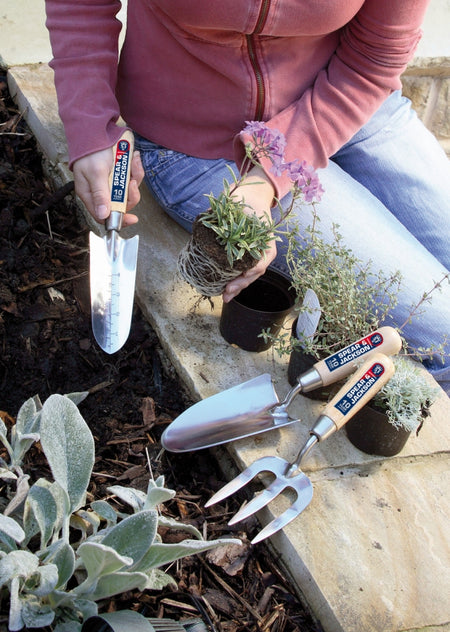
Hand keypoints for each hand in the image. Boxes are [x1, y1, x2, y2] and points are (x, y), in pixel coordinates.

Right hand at [73, 144, 143, 225]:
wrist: (96, 131)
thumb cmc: (91, 152)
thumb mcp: (96, 173)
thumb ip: (100, 194)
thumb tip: (103, 215)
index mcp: (91, 196)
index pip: (105, 216)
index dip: (119, 219)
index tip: (132, 218)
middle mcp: (102, 192)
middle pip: (122, 205)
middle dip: (131, 194)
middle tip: (132, 181)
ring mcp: (113, 183)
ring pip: (130, 190)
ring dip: (135, 177)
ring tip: (133, 162)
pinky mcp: (121, 174)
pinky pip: (133, 177)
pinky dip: (136, 168)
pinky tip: (134, 157)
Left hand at [222, 167, 276, 302]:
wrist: (254, 194)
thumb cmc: (247, 198)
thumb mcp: (237, 201)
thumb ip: (224, 210)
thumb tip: (207, 217)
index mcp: (265, 238)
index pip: (260, 261)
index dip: (248, 273)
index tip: (236, 278)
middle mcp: (264, 247)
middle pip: (255, 271)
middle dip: (240, 284)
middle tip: (226, 292)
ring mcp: (259, 252)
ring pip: (251, 274)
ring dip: (238, 286)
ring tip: (225, 296)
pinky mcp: (251, 254)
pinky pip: (246, 270)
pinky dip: (237, 280)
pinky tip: (227, 288)